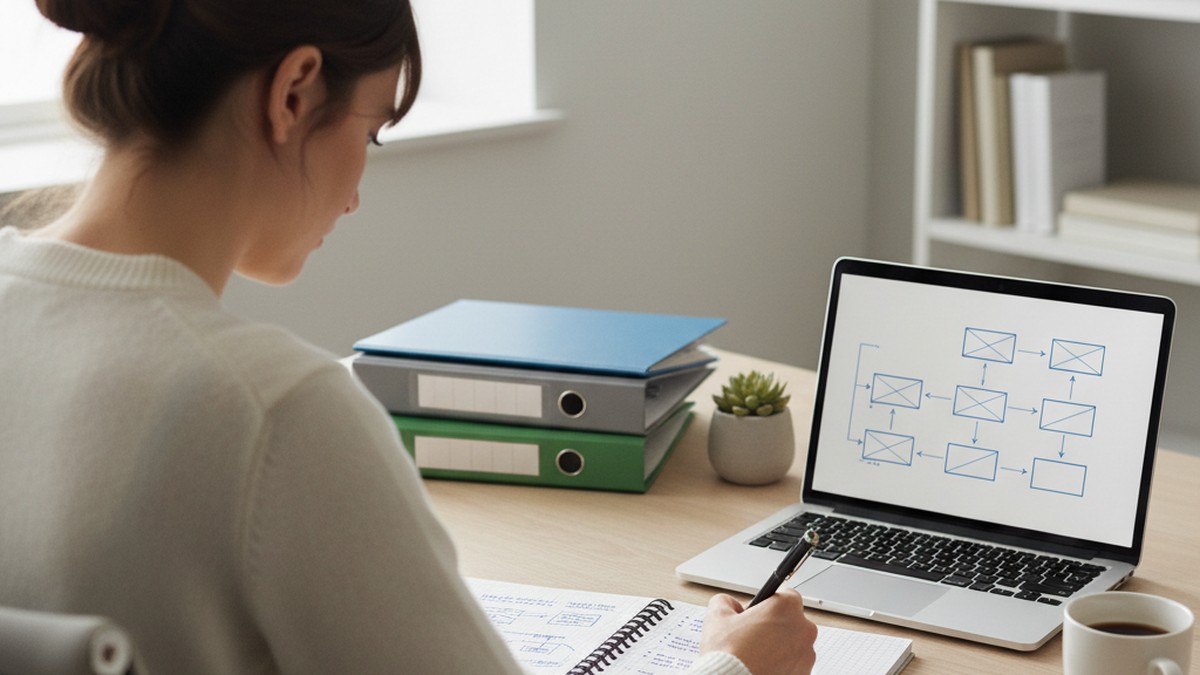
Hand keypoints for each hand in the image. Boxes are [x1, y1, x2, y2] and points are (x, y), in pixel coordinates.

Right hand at [699, 589, 816, 674]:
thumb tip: (730, 605)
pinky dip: (781, 664)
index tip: (756, 613)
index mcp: (786, 608)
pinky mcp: (805, 673)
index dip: (767, 603)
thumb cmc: (730, 655)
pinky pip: (793, 663)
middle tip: (752, 636)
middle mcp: (803, 629)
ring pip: (793, 643)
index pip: (784, 595)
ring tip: (755, 655)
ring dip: (778, 646)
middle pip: (790, 620)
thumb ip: (726, 602)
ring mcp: (807, 655)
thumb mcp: (717, 616)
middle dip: (773, 626)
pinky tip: (762, 666)